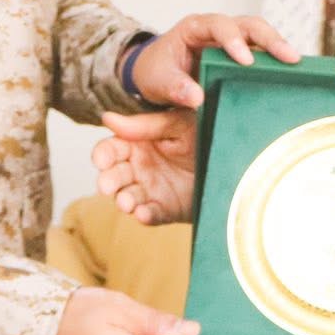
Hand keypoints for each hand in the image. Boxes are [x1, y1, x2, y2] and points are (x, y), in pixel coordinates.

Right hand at [93, 109, 196, 224]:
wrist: (233, 158)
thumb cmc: (202, 133)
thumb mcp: (177, 124)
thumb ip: (145, 124)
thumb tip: (107, 118)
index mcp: (137, 144)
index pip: (111, 149)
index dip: (102, 155)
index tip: (101, 160)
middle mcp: (139, 168)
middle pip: (114, 176)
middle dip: (108, 181)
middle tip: (107, 186)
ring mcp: (151, 190)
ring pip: (128, 198)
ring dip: (124, 201)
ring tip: (126, 202)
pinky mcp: (166, 209)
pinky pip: (152, 214)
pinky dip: (146, 216)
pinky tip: (143, 213)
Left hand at [128, 13, 298, 109]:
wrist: (156, 74)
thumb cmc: (156, 71)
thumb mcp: (157, 81)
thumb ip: (174, 87)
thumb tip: (197, 98)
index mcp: (195, 28)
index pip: (219, 26)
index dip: (233, 40)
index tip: (245, 61)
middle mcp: (218, 30)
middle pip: (249, 25)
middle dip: (270, 39)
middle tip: (289, 57)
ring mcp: (232, 42)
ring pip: (260, 36)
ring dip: (278, 49)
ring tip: (297, 65)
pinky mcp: (241, 57)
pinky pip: (262, 55)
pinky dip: (275, 63)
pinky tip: (291, 76)